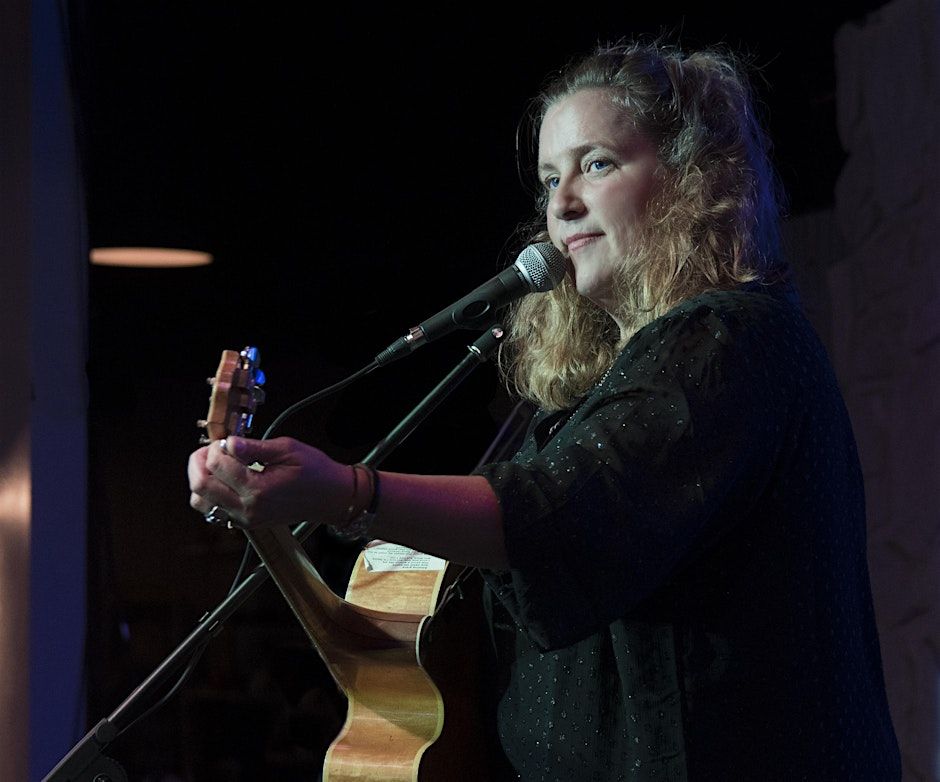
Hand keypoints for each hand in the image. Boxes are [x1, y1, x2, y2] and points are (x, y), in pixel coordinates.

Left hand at [187, 436, 351, 528]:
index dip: (216, 447)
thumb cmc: (316, 472)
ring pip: (200, 502)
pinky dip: (210, 493)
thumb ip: (254, 447)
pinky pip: (213, 510)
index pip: (216, 465)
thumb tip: (230, 443)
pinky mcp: (246, 522)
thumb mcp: (288, 449)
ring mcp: (245, 518)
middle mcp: (247, 508)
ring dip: (201, 479)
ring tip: (216, 464)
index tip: (228, 441)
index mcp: (258, 489)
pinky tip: (225, 479)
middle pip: (200, 486)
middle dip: (199, 461)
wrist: (331, 498)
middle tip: (213, 449)